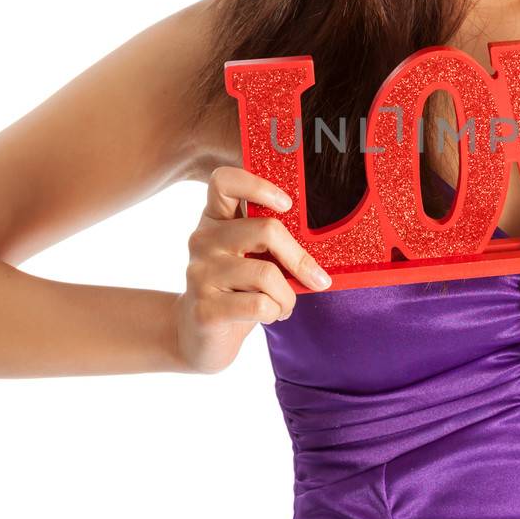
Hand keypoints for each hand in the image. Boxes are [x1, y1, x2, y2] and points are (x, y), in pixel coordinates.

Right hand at [173, 166, 330, 373]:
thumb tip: (321, 239)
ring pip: (267, 274)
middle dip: (299, 259)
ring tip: (285, 305)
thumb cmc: (236, 292)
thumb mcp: (250, 258)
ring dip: (288, 296)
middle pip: (266, 229)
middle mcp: (202, 241)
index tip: (287, 205)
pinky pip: (260, 304)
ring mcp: (199, 274)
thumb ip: (270, 242)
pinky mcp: (204, 309)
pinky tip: (270, 315)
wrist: (197, 338)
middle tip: (315, 279)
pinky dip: (276, 312)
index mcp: (214, 220)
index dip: (259, 186)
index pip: (224, 180)